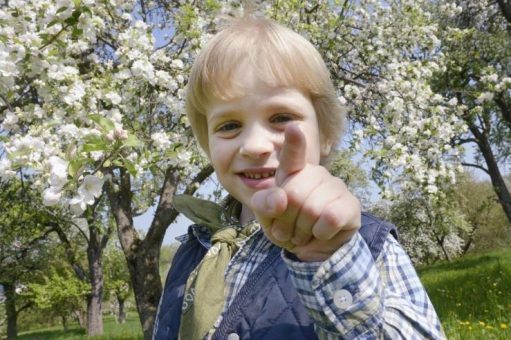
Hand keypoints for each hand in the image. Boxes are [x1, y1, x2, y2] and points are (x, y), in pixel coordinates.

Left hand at [250, 124, 360, 261]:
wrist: (310, 249)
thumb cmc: (287, 226)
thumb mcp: (267, 217)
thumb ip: (264, 205)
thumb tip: (281, 198)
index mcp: (292, 172)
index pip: (293, 155)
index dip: (294, 142)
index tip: (293, 127)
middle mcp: (315, 173)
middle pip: (293, 194)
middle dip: (285, 221)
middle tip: (288, 231)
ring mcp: (335, 187)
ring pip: (312, 209)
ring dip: (302, 231)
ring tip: (303, 233)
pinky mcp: (351, 205)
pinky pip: (331, 218)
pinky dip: (320, 234)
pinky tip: (321, 233)